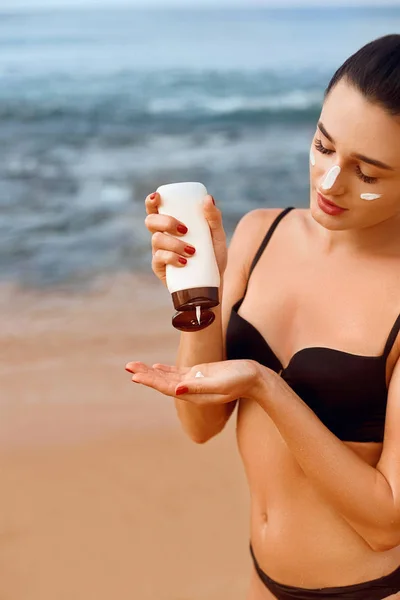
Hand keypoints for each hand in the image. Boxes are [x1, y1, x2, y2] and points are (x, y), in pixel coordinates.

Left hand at [125, 359, 260, 404]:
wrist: (254, 378)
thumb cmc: (239, 381)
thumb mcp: (219, 384)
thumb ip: (198, 387)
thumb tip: (177, 389)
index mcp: (193, 393)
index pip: (167, 387)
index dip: (151, 381)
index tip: (135, 377)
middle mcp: (190, 389)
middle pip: (163, 381)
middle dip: (145, 375)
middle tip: (127, 367)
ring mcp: (194, 380)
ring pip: (167, 376)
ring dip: (150, 372)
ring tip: (134, 367)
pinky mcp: (199, 373)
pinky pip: (177, 372)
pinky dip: (165, 369)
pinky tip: (155, 367)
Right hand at [144, 191, 226, 286]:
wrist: (213, 282)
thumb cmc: (213, 256)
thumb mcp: (217, 235)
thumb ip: (214, 217)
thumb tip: (207, 198)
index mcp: (171, 225)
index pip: (155, 209)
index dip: (151, 201)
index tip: (157, 197)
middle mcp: (162, 236)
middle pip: (151, 221)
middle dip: (166, 222)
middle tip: (184, 229)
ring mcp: (159, 252)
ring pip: (157, 239)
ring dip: (174, 243)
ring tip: (192, 251)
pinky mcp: (160, 268)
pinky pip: (159, 258)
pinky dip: (172, 258)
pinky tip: (184, 262)